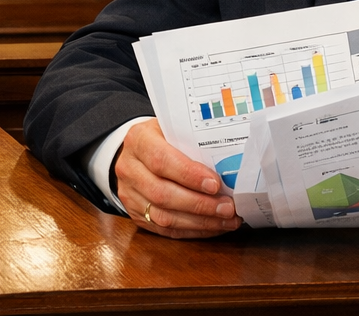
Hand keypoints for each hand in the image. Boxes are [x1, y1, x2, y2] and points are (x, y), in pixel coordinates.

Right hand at [113, 119, 240, 237]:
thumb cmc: (162, 138)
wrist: (135, 152)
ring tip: (226, 220)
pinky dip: (192, 231)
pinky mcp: (136, 214)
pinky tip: (213, 227)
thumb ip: (193, 142)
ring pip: (163, 216)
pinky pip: (165, 230)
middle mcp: (129, 168)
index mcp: (138, 140)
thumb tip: (230, 162)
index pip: (161, 160)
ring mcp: (129, 194)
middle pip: (162, 193)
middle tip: (227, 207)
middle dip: (199, 204)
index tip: (215, 184)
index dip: (189, 175)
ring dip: (199, 222)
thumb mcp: (172, 129)